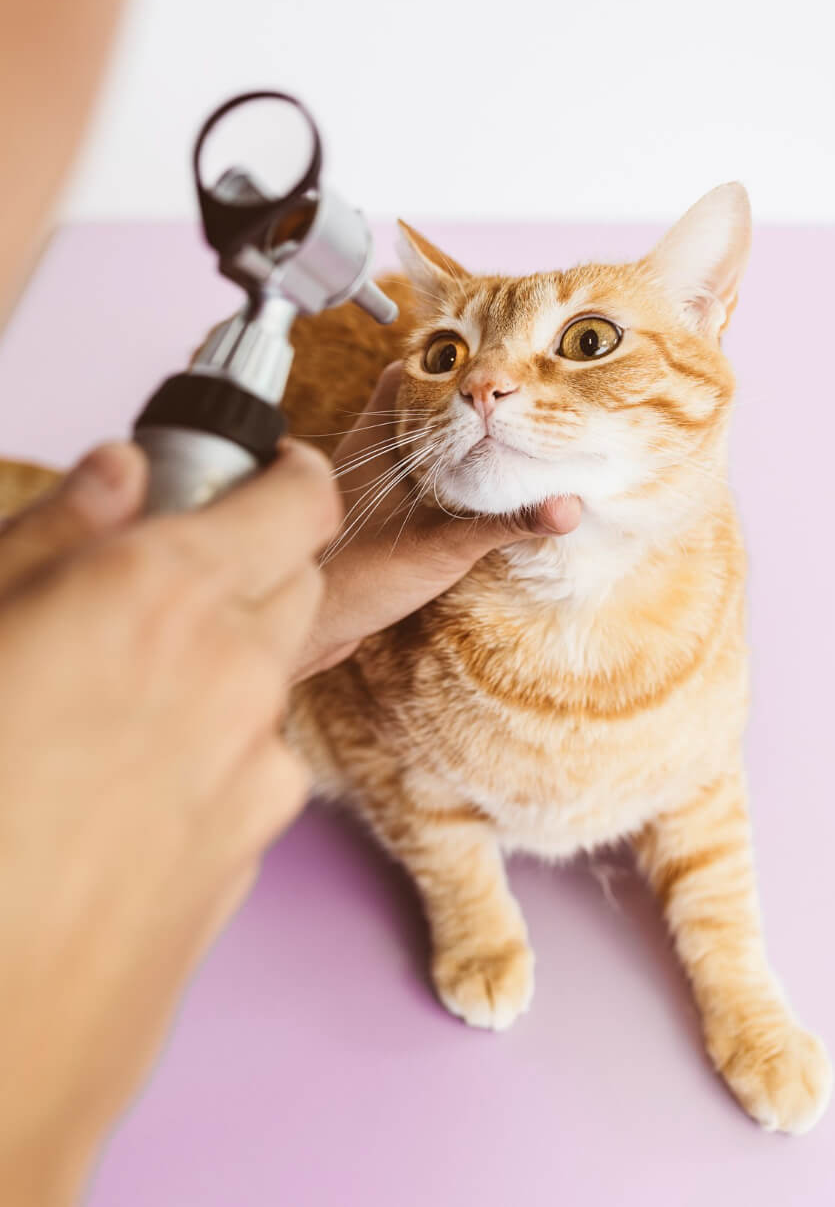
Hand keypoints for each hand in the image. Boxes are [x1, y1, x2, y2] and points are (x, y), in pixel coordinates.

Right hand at [0, 439, 338, 1206]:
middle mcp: (238, 672)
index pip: (298, 500)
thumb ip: (52, 535)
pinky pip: (256, 764)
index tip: (280, 468)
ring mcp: (256, 767)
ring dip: (233, 658)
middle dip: (262, 559)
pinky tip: (128, 784)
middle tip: (177, 576)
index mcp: (167, 594)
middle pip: (301, 581)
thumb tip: (116, 471)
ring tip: (125, 696)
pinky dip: (220, 746)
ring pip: (275, 675)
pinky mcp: (252, 846)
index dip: (296, 476)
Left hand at [297, 364, 581, 677]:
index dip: (449, 365)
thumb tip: (566, 506)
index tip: (492, 368)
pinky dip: (443, 477)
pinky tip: (473, 494)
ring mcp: (367, 485)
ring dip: (452, 443)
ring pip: (415, 445)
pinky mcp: (372, 517)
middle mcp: (366, 453)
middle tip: (509, 402)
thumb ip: (502, 524)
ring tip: (502, 441)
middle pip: (417, 406)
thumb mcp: (440, 547)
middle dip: (460, 404)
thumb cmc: (354, 579)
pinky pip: (414, 479)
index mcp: (372, 438)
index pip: (408, 373)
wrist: (307, 632)